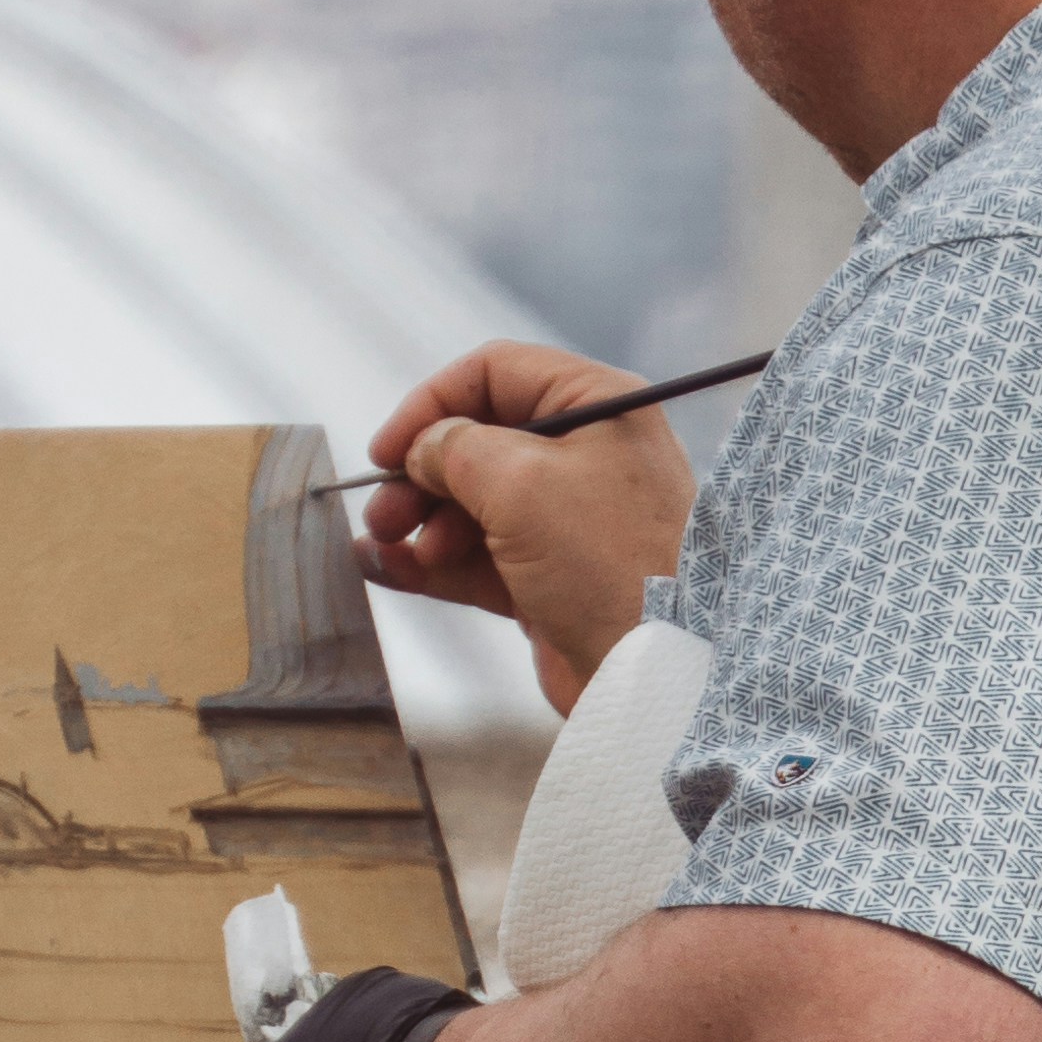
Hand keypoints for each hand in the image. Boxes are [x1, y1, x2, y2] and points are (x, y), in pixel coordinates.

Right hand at [353, 339, 699, 712]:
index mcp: (596, 407)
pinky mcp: (550, 578)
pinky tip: (388, 570)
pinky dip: (431, 563)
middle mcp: (585, 454)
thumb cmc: (608, 561)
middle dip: (419, 475)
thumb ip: (456, 449)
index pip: (496, 374)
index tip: (387, 449)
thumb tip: (420, 450)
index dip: (432, 403)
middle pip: (477, 442)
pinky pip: (477, 558)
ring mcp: (567, 520)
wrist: (657, 668)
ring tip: (385, 546)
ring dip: (418, 521)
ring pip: (471, 504)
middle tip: (383, 512)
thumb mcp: (520, 482)